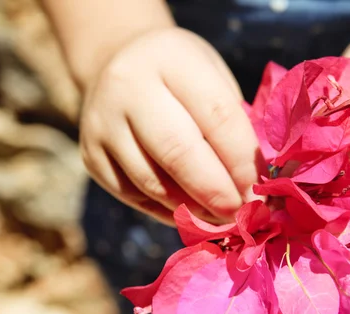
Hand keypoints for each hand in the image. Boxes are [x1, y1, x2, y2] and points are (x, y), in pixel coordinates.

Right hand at [79, 27, 260, 224]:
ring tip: (219, 219)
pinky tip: (189, 212)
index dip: (241, 160)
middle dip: (215, 191)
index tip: (259, 189)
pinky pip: (132, 195)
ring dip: (191, 208)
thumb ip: (231, 124)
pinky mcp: (90, 155)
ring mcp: (101, 123)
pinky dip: (165, 210)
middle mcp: (127, 87)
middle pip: (177, 151)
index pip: (216, 116)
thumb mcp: (211, 78)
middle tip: (241, 214)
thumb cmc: (180, 76)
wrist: (118, 64)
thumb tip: (252, 187)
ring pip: (151, 181)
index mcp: (170, 58)